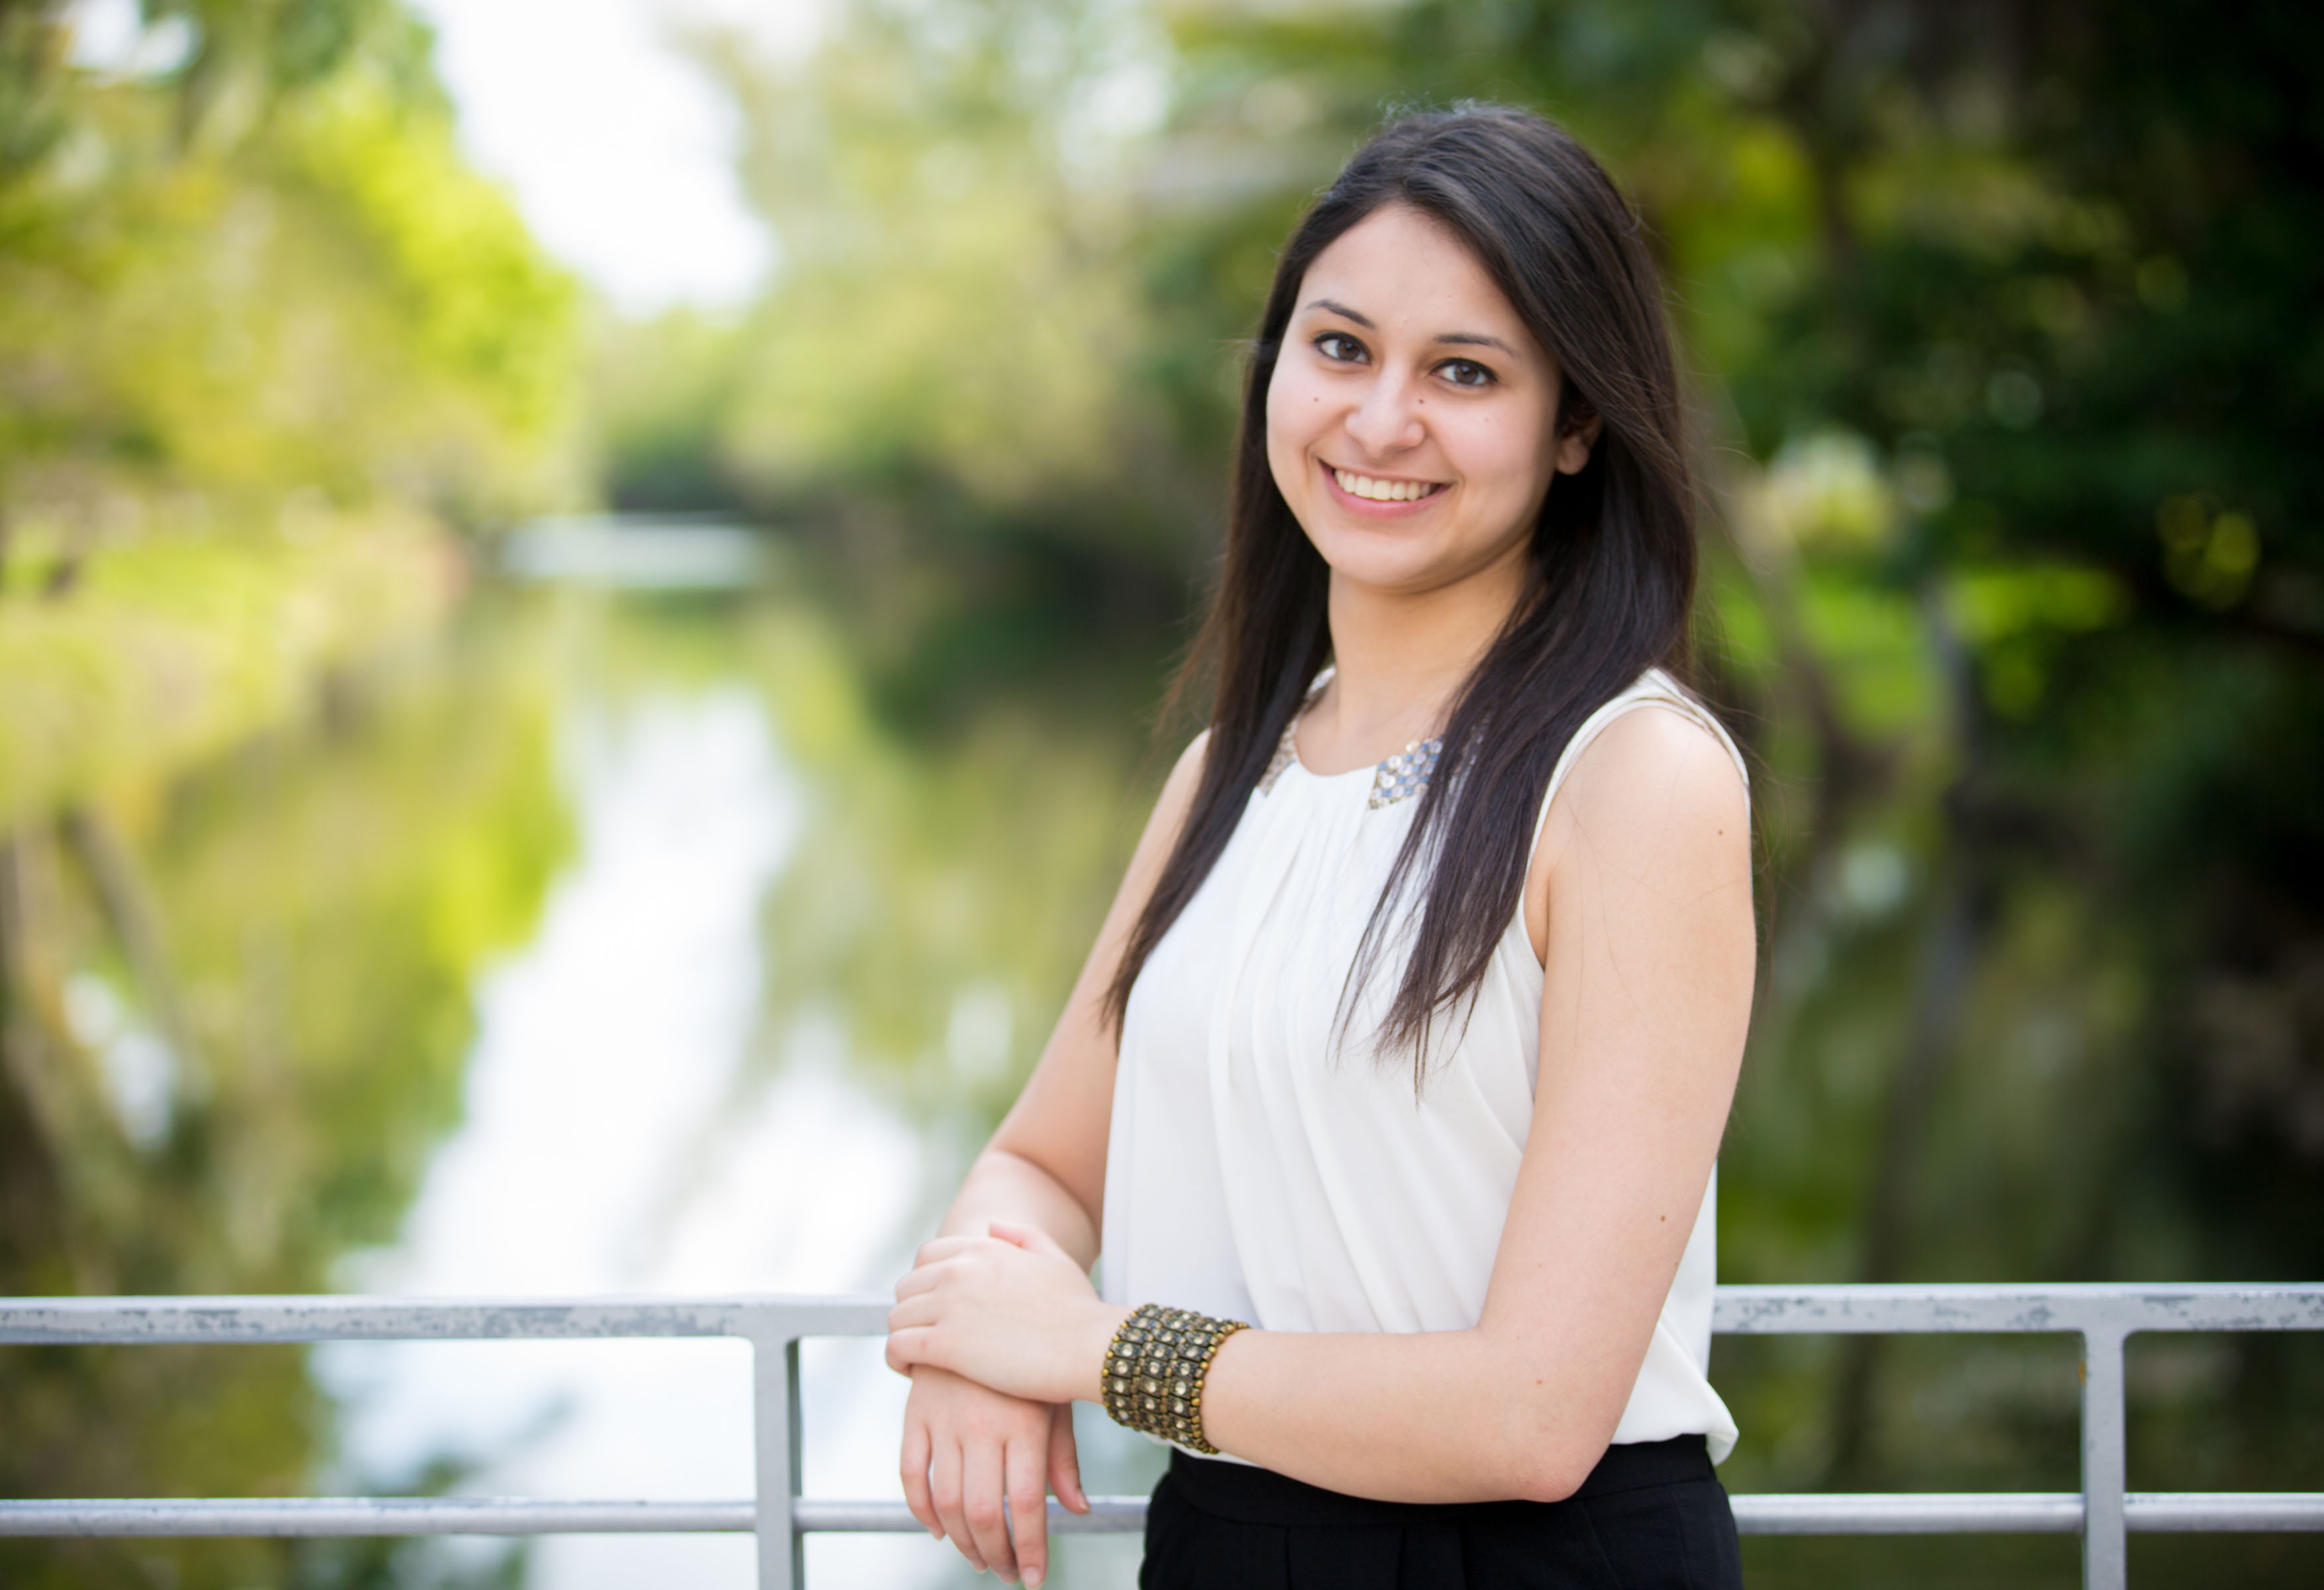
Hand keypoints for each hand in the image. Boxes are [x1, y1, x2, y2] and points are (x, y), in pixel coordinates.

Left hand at [888, 1221, 1126, 1403]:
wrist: (1088, 1347)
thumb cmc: (1080, 1311)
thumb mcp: (1055, 1259)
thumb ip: (1023, 1236)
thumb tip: (991, 1227)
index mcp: (982, 1248)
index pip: (927, 1256)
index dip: (925, 1283)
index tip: (934, 1308)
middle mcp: (958, 1270)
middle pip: (907, 1286)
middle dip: (912, 1311)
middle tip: (926, 1336)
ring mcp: (949, 1306)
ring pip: (897, 1317)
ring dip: (903, 1337)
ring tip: (915, 1359)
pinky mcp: (944, 1345)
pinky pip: (897, 1346)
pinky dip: (896, 1360)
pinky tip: (910, 1372)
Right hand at [901, 1366, 1084, 1586]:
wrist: (980, 1304)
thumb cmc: (1031, 1358)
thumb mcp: (1054, 1402)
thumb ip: (1063, 1458)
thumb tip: (1078, 1510)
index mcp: (1025, 1423)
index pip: (1028, 1503)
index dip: (1031, 1549)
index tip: (1033, 1578)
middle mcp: (983, 1423)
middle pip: (985, 1511)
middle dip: (997, 1555)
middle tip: (1007, 1573)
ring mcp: (945, 1418)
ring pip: (947, 1501)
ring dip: (962, 1542)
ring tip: (980, 1558)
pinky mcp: (916, 1413)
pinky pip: (911, 1473)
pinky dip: (921, 1511)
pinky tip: (939, 1529)